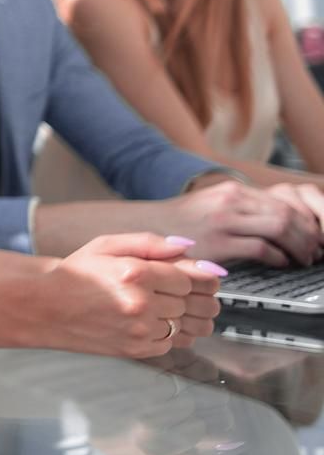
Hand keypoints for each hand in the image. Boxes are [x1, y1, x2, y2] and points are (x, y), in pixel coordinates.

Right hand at [36, 234, 221, 358]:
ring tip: (171, 306)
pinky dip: (172, 333)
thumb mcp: (107, 245)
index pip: (191, 277)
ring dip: (188, 316)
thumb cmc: (75, 275)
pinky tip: (155, 321)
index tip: (191, 274)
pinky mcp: (136, 349)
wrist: (46, 305)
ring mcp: (139, 330)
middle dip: (194, 295)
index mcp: (135, 273)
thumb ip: (150, 243)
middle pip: (195, 302)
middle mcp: (140, 303)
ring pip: (190, 325)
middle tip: (182, 290)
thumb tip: (186, 248)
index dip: (194, 274)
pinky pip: (174, 343)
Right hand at [168, 179, 323, 265]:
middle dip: (308, 234)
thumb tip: (280, 219)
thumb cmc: (181, 223)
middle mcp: (230, 200)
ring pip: (280, 227)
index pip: (283, 201)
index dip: (306, 219)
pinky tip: (281, 263)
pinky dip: (278, 257)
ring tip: (303, 258)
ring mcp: (224, 221)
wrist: (146, 229)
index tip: (313, 233)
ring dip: (299, 246)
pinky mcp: (219, 244)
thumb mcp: (212, 204)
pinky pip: (262, 249)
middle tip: (315, 249)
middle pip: (287, 213)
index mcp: (231, 190)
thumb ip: (243, 208)